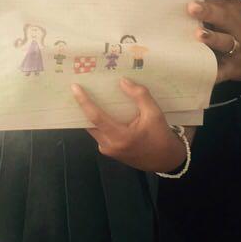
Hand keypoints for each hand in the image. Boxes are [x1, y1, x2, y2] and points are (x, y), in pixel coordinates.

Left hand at [71, 77, 188, 172]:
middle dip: (83, 106)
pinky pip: (99, 133)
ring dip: (90, 114)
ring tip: (88, 95)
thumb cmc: (160, 137)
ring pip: (93, 129)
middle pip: (89, 123)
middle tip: (79, 87)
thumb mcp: (155, 114)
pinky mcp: (109, 151)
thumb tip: (122, 81)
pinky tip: (102, 109)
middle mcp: (109, 145)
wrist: (165, 160)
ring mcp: (107, 150)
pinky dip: (98, 121)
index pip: (96, 117)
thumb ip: (140, 96)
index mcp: (120, 137)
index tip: (75, 88)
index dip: (84, 102)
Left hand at [188, 0, 240, 82]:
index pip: (217, 3)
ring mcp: (234, 50)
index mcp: (232, 12)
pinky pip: (221, 71)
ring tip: (199, 35)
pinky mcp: (231, 69)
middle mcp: (234, 29)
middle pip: (223, 18)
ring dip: (213, 39)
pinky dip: (212, 73)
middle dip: (209, 12)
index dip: (204, 1)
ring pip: (225, 43)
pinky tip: (198, 73)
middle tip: (191, 7)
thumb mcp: (236, 4)